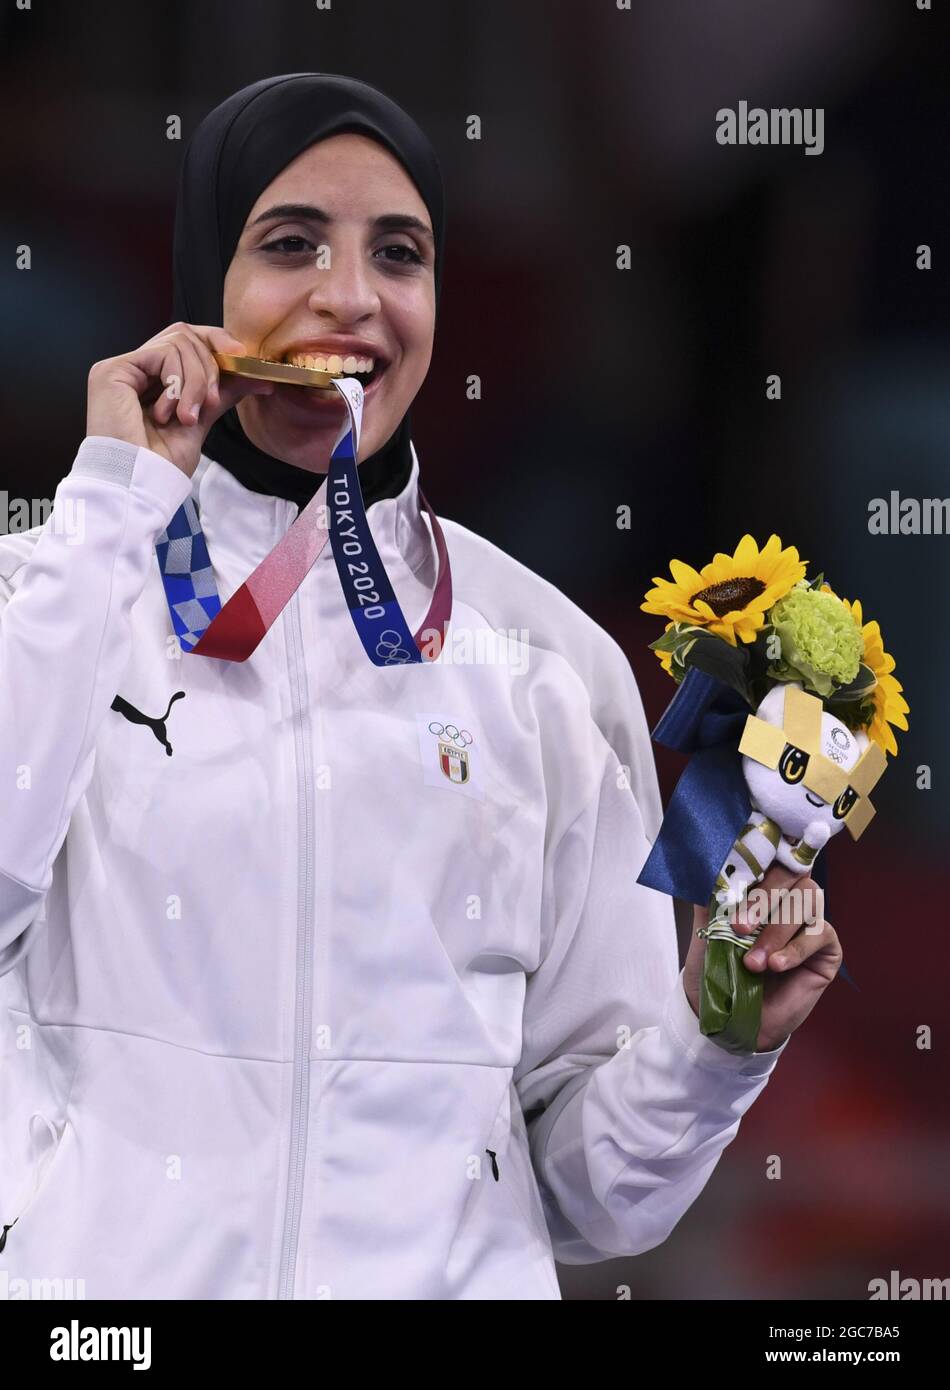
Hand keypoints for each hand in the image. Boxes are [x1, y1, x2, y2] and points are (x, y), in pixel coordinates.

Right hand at [86, 322, 275, 477]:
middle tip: (212, 402)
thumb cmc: (162, 464)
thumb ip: (221, 393)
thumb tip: (258, 377)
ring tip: (187, 416)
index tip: (243, 358)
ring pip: (178, 342)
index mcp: (153, 378)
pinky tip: (169, 412)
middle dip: (211, 366)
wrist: (140, 484)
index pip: (188, 341)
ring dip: (196, 382)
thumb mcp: (201, 421)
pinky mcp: (113, 370)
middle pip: (185, 334)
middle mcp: (136, 368)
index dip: (216, 342)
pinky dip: (178, 383)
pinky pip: (162, 354)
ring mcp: (123, 368)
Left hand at [684, 862, 842, 1051]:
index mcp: (759, 887)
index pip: (769, 857)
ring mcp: (810, 920)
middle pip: (791, 873)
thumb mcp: (706, 935)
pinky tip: (776, 966)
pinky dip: (795, 949)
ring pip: (807, 900)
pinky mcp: (827, 947)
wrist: (731, 1020)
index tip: (741, 874)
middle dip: (764, 898)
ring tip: (754, 963)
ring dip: (777, 930)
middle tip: (739, 927)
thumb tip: (705, 869)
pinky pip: (820, 934)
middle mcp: (788, 897)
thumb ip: (710, 902)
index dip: (761, 857)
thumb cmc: (718, 974)